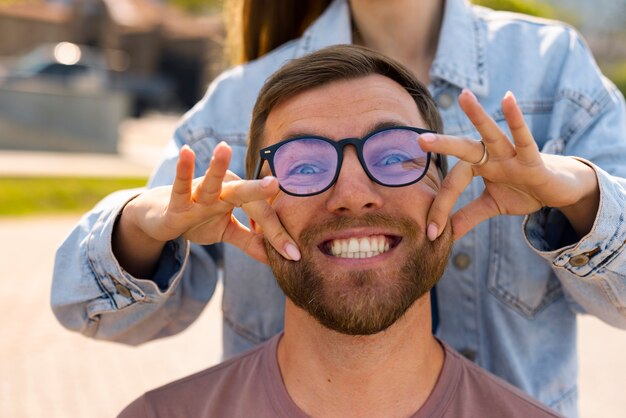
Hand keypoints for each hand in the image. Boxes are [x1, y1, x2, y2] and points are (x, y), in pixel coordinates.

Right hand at [124, 142, 299, 263]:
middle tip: (275, 182)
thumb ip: (250, 242)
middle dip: (258, 189)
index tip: (293, 255)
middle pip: (242, 192)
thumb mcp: (227, 232)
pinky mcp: (176, 201)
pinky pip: (179, 186)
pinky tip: (186, 152)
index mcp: (236, 198)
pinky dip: (182, 171)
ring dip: (216, 166)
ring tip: (224, 147)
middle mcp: (221, 191)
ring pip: (211, 182)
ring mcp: (198, 194)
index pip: (261, 215)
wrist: (161, 216)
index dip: (277, 235)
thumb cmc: (199, 218)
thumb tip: (276, 259)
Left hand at [419, 89, 599, 240]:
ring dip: (478, 115)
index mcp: (477, 165)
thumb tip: (443, 235)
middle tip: (419, 140)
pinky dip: (517, 120)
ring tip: (463, 95)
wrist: (558, 190)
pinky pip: (524, 138)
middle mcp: (490, 155)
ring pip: (491, 134)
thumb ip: (467, 216)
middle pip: (463, 149)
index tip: (430, 233)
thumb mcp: (491, 205)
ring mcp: (511, 154)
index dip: (441, 209)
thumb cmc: (522, 190)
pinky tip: (508, 98)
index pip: (452, 185)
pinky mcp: (533, 157)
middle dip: (442, 144)